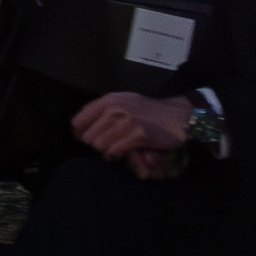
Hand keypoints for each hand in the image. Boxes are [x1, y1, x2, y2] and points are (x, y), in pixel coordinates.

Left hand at [75, 88, 198, 167]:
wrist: (178, 117)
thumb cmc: (149, 113)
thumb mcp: (124, 103)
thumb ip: (102, 112)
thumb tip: (79, 129)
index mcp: (109, 100)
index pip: (78, 122)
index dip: (81, 134)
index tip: (91, 139)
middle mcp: (114, 108)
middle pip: (88, 138)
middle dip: (98, 145)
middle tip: (112, 144)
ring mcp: (125, 121)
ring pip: (99, 147)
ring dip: (108, 152)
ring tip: (121, 147)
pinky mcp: (136, 135)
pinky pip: (113, 152)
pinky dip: (119, 156)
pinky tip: (128, 151)